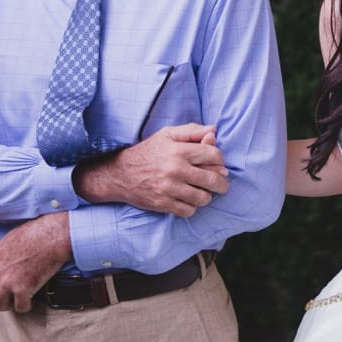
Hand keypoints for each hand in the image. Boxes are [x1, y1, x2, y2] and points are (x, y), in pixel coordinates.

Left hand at [0, 213, 70, 312]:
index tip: (9, 276)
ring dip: (7, 305)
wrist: (54, 236)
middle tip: (7, 295)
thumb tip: (10, 260)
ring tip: (16, 302)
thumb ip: (5, 252)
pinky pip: (20, 307)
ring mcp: (7, 282)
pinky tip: (31, 302)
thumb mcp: (12, 238)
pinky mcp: (22, 290)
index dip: (0, 276)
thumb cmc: (38, 232)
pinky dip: (26, 306)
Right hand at [73, 123, 228, 216]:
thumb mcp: (167, 135)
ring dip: (206, 196)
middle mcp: (175, 169)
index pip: (214, 156)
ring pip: (203, 198)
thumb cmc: (148, 152)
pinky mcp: (163, 204)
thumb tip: (214, 131)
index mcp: (179, 150)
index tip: (217, 165)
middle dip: (221, 184)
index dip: (220, 161)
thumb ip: (192, 131)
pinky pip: (189, 211)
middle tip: (220, 185)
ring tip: (201, 191)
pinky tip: (187, 200)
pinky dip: (192, 207)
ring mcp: (169, 188)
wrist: (120, 174)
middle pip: (213, 180)